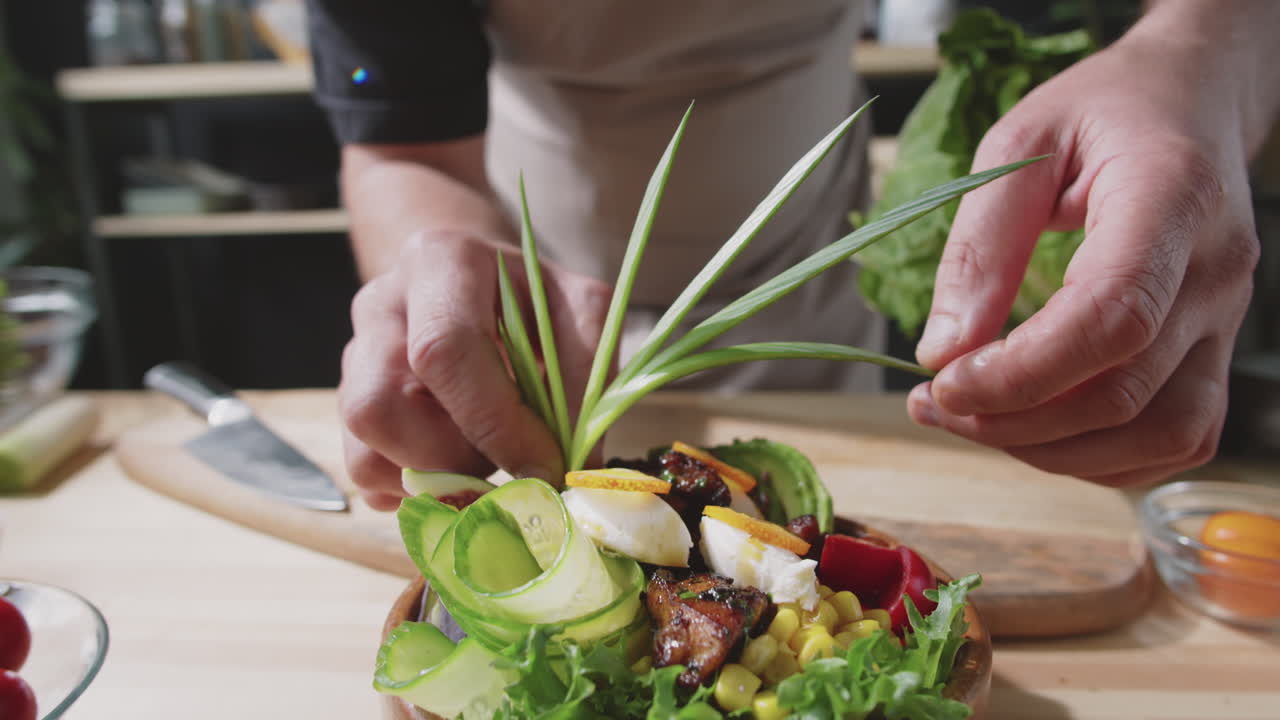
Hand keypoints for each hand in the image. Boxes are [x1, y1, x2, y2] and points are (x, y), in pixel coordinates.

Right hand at [338, 231, 610, 508]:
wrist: (476, 284)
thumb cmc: (531, 300)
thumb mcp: (577, 310)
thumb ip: (586, 374)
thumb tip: (579, 461)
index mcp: (439, 262)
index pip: (444, 350)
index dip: (494, 422)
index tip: (543, 467)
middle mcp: (380, 307)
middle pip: (380, 407)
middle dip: (455, 458)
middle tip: (508, 459)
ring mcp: (353, 359)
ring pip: (365, 452)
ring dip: (435, 477)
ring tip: (481, 455)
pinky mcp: (346, 408)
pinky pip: (365, 473)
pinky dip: (416, 489)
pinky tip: (454, 462)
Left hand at [908, 29, 1261, 486]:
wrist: (1193, 100)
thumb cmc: (1103, 113)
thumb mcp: (1019, 145)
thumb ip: (980, 246)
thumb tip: (943, 350)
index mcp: (1172, 200)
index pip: (1112, 316)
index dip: (1022, 371)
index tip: (944, 383)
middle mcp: (1216, 272)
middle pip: (1125, 392)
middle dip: (1013, 419)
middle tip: (932, 404)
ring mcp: (1228, 320)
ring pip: (1159, 434)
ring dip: (1052, 449)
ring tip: (973, 418)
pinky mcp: (1218, 350)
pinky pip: (1178, 437)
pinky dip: (1101, 455)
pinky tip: (1034, 427)